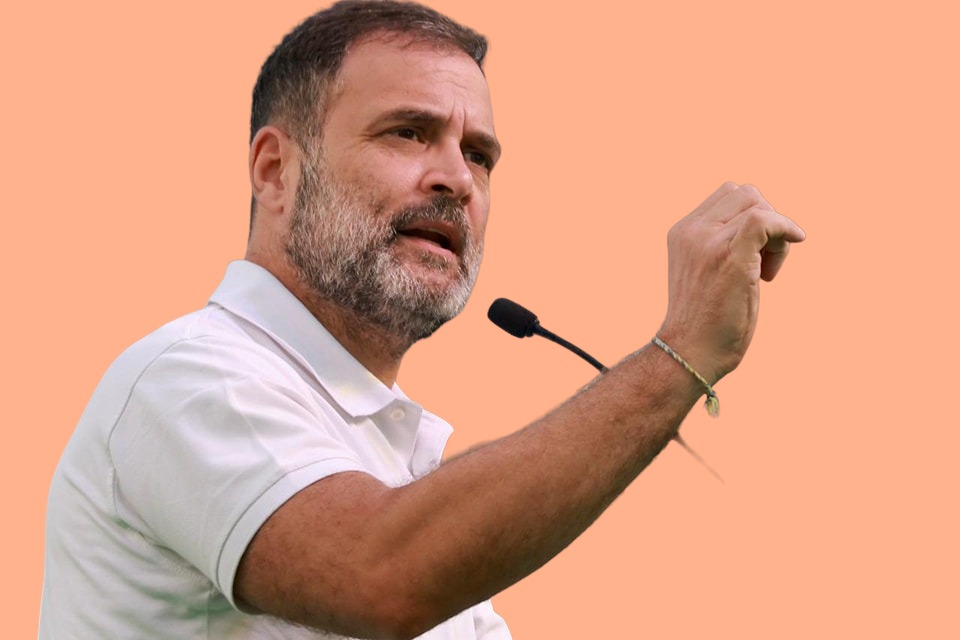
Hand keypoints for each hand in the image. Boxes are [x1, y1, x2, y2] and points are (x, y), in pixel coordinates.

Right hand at [658, 182, 804, 382]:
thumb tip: (764, 225)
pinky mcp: (730, 256)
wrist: (690, 352)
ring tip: (767, 272)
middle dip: (767, 222)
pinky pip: (765, 220)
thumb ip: (721, 243)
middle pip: (746, 195)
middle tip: (765, 263)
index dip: (752, 216)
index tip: (754, 253)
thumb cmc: (704, 321)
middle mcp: (691, 231)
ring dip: (776, 235)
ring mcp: (708, 242)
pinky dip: (786, 228)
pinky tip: (796, 241)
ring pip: (759, 207)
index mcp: (682, 232)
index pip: (728, 195)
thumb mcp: (705, 270)